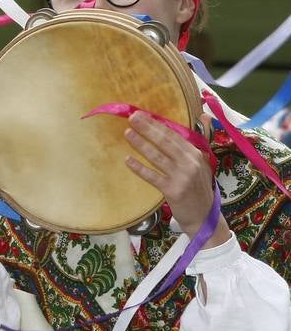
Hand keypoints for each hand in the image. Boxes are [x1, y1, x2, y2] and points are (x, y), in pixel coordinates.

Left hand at [124, 112, 231, 244]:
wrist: (203, 216)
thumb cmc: (197, 188)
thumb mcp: (200, 165)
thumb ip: (192, 145)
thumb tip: (196, 118)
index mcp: (196, 154)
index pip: (174, 135)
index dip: (157, 124)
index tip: (141, 114)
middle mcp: (190, 163)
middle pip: (165, 142)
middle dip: (148, 128)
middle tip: (131, 117)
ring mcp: (182, 177)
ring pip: (157, 157)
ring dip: (141, 144)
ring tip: (127, 133)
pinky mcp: (173, 190)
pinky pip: (153, 177)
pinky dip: (140, 168)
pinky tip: (127, 161)